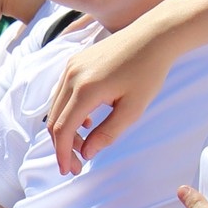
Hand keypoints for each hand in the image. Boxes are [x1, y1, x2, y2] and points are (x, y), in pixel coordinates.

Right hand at [44, 20, 172, 173]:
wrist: (152, 36)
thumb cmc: (147, 72)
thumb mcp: (133, 109)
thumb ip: (108, 133)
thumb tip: (87, 152)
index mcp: (86, 89)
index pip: (64, 129)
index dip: (63, 153)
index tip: (69, 171)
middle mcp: (71, 76)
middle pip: (55, 121)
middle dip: (63, 146)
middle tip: (77, 165)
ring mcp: (70, 67)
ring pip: (56, 108)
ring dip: (65, 130)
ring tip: (84, 145)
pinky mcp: (74, 62)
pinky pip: (62, 94)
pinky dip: (68, 113)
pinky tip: (86, 122)